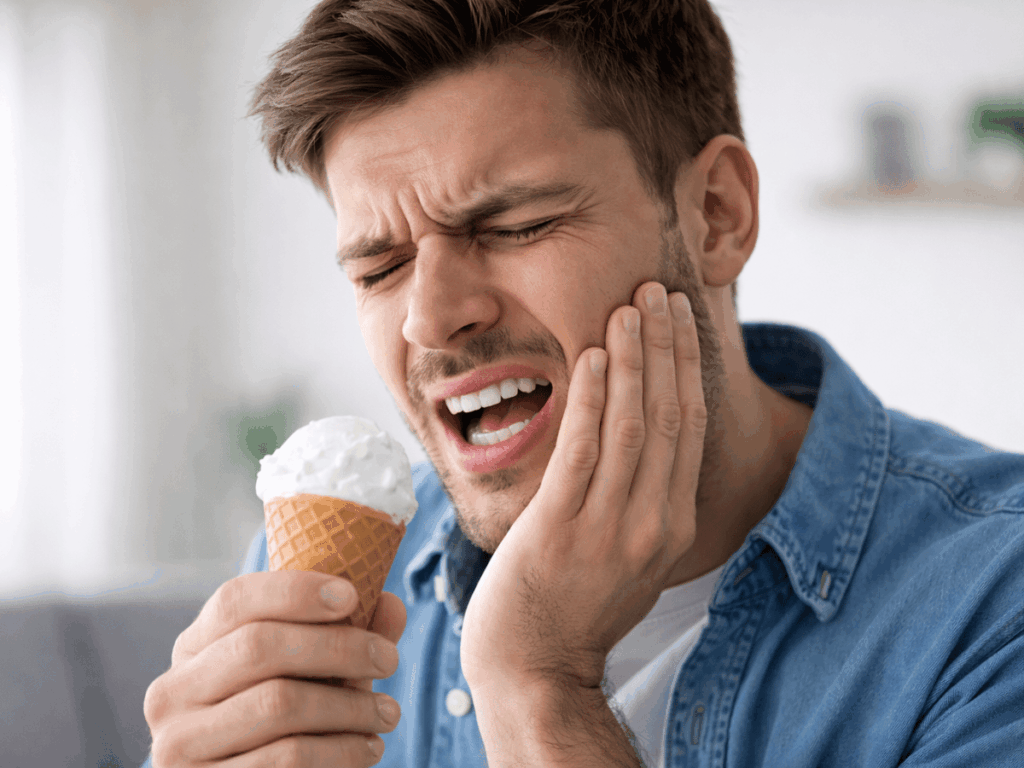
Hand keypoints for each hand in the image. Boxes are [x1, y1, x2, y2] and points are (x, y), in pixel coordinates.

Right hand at [144, 570, 405, 766]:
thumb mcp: (313, 674)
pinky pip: (285, 758)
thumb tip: (391, 604)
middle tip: (388, 659)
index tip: (352, 595)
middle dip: (338, 647)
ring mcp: (178, 744)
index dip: (294, 591)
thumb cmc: (288, 724)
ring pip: (278, 703)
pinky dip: (340, 750)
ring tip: (388, 712)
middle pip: (258, 646)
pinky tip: (367, 748)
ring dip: (349, 706)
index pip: (234, 600)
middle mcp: (172, 692)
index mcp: (194, 648)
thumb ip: (348, 637)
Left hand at [460, 282, 705, 690]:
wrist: (535, 664)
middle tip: (657, 292)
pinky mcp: (561, 529)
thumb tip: (640, 433)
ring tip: (628, 308)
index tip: (679, 319)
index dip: (686, 368)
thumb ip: (644, 500)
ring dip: (632, 361)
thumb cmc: (576, 604)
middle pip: (669, 417)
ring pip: (632, 426)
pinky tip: (594, 357)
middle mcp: (652, 524)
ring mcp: (608, 528)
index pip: (690, 429)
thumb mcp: (631, 556)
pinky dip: (593, 399)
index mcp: (673, 526)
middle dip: (665, 348)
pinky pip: (583, 451)